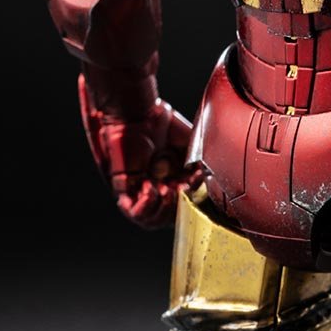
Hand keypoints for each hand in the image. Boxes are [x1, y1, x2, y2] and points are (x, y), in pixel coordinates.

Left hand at [78, 78, 194, 229]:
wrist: (137, 111)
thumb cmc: (159, 120)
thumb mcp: (189, 142)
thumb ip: (198, 162)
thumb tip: (207, 179)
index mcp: (172, 176)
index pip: (184, 201)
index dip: (192, 199)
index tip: (195, 183)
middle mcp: (156, 184)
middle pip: (168, 215)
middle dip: (178, 207)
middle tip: (181, 190)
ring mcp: (139, 188)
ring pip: (151, 219)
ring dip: (163, 211)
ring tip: (167, 191)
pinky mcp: (123, 186)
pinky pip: (133, 211)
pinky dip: (146, 206)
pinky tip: (151, 188)